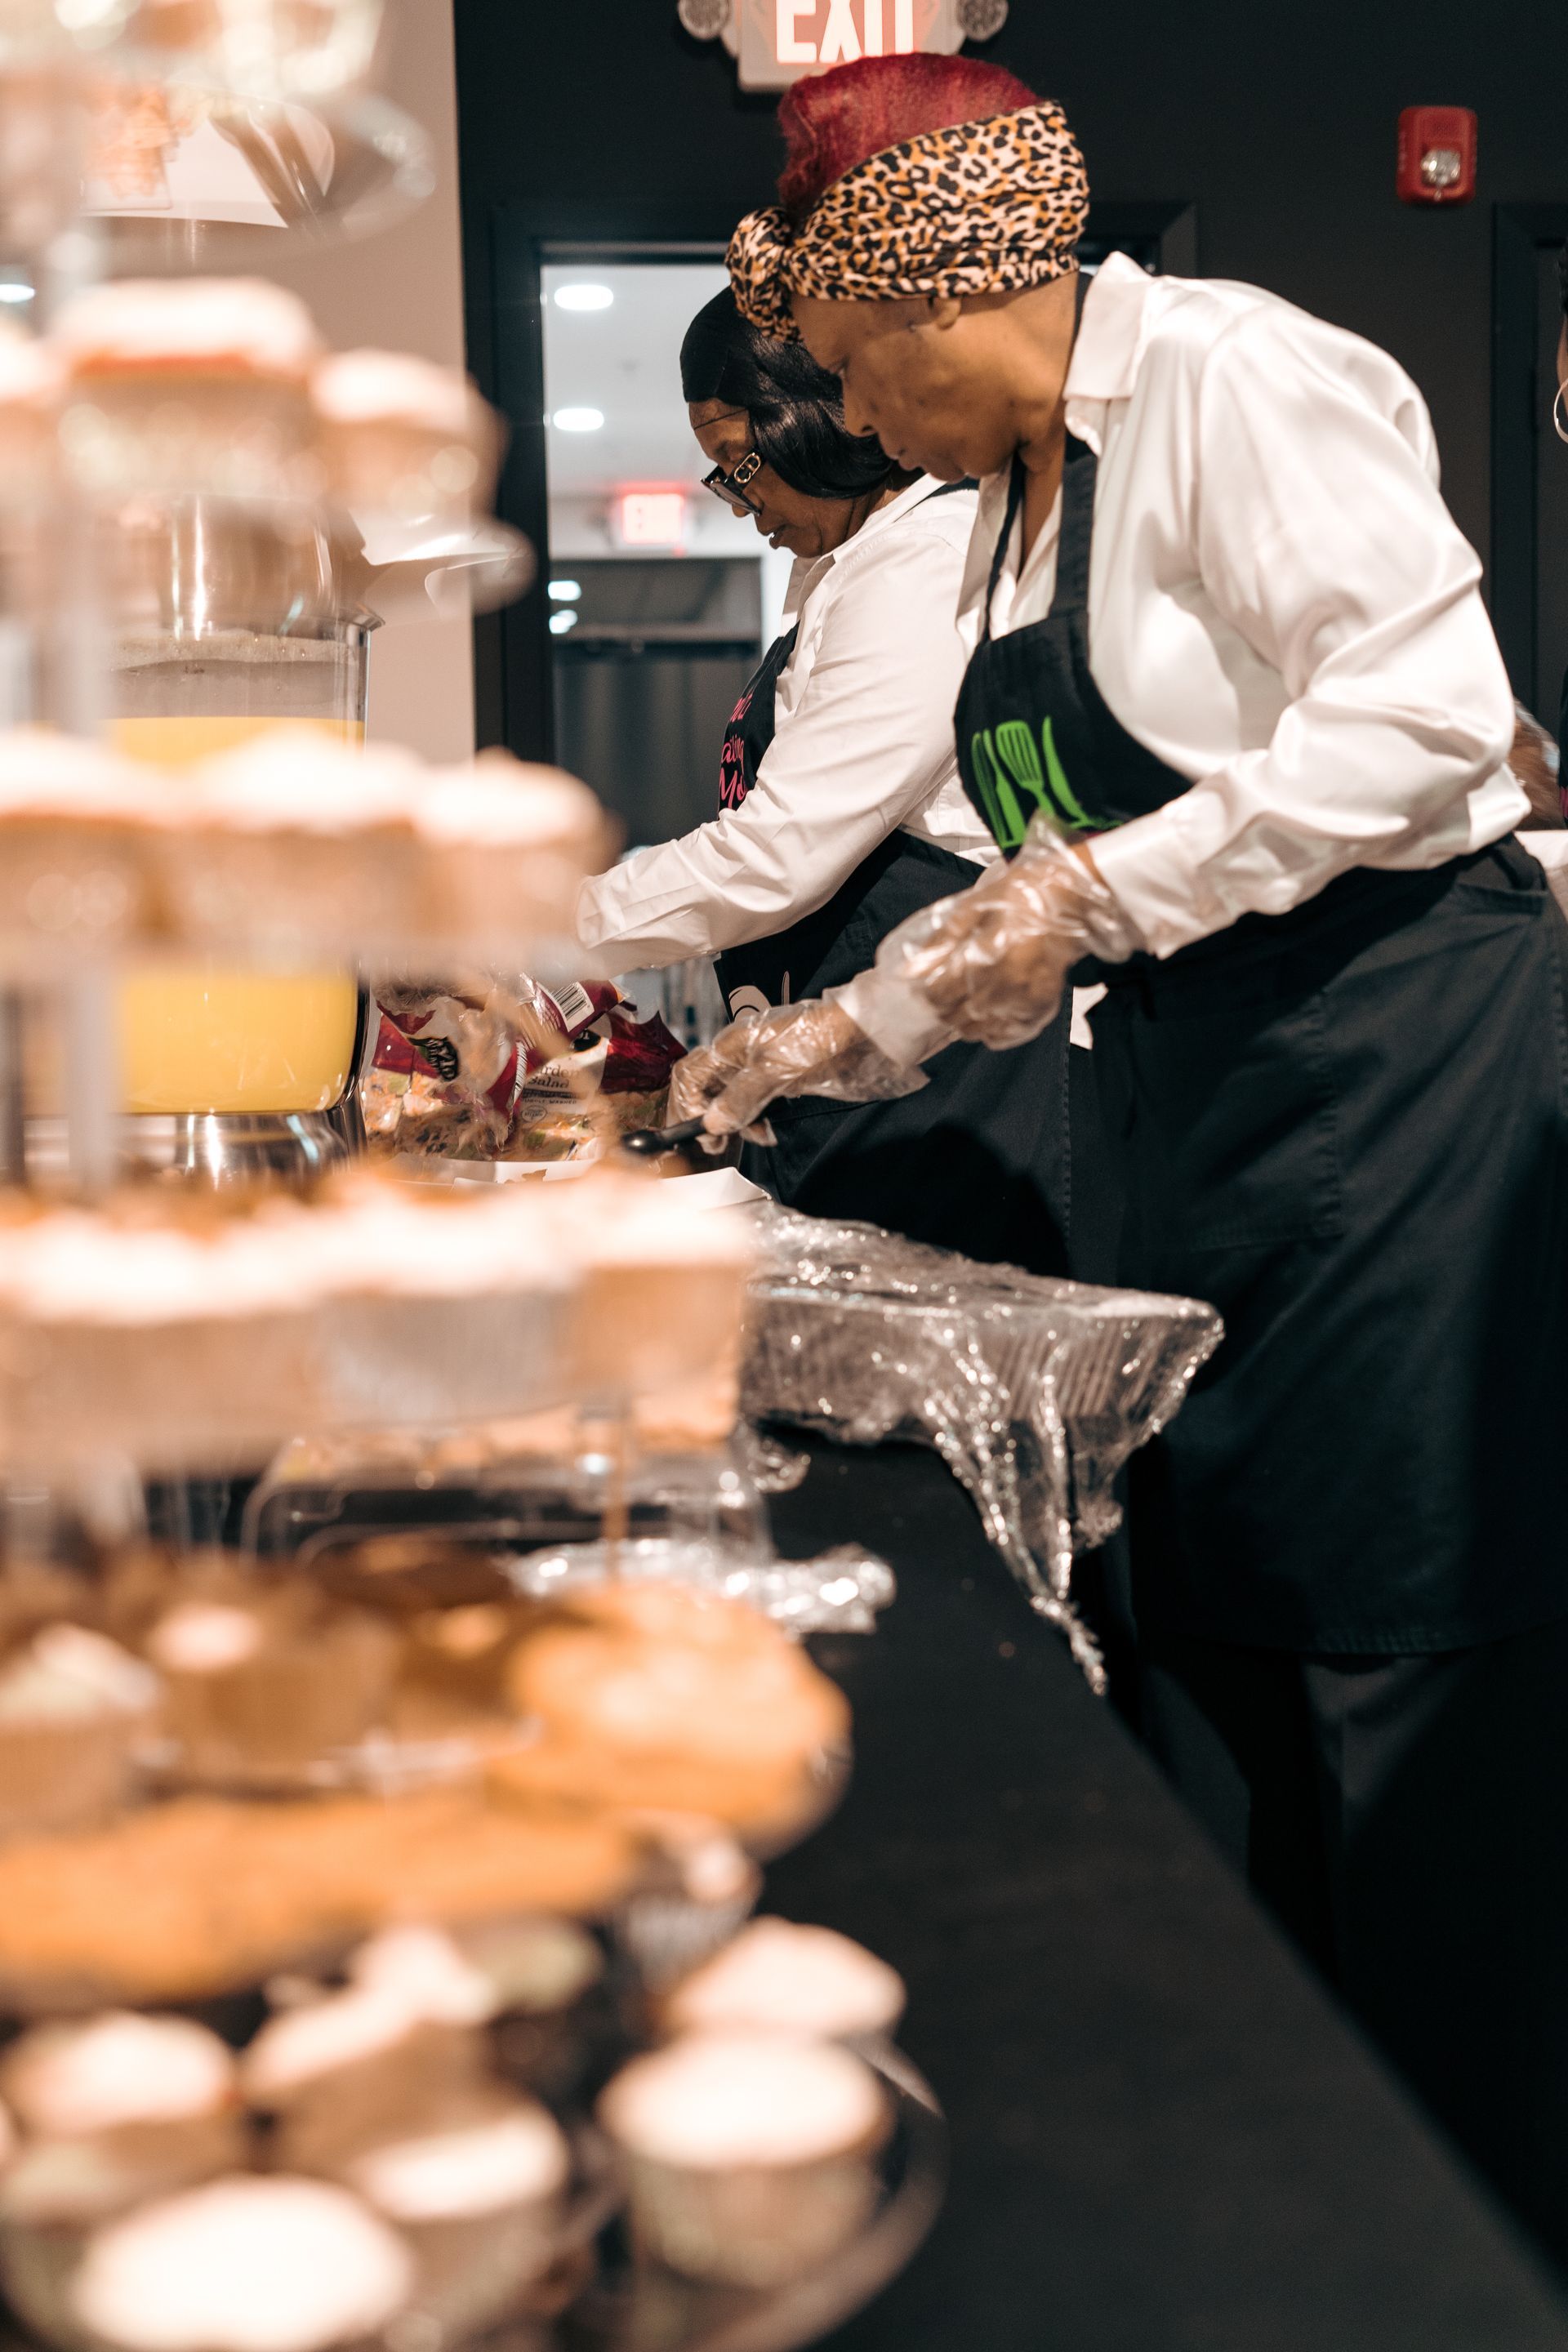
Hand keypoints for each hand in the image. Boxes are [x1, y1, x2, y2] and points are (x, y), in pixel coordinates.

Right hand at [669, 999, 924, 1139]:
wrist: (864, 1034)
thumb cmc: (819, 1039)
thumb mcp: (774, 1071)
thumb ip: (740, 1098)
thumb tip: (713, 1123)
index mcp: (731, 1045)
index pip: (689, 1075)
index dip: (686, 1105)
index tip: (699, 1133)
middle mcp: (740, 1056)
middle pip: (706, 1089)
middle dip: (707, 1119)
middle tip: (716, 1145)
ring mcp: (760, 1069)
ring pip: (730, 1101)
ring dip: (734, 1123)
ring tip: (753, 1136)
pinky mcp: (780, 1081)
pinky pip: (754, 1105)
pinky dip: (755, 1122)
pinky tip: (767, 1131)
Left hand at [844, 822, 1139, 1058]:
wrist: (1071, 898)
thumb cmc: (1022, 896)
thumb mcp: (974, 907)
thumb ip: (943, 940)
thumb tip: (912, 969)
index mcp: (982, 957)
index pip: (940, 994)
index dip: (930, 994)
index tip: (930, 987)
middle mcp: (1003, 983)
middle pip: (958, 1016)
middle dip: (947, 1009)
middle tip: (949, 995)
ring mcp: (1024, 997)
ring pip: (981, 1029)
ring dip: (967, 1022)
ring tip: (969, 1004)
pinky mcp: (1042, 1004)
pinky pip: (1010, 1033)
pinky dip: (995, 1031)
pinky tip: (991, 1017)